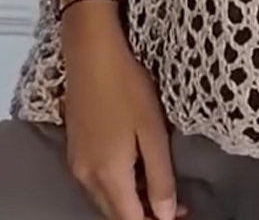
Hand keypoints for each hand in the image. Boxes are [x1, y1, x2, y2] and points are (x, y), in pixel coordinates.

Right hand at [60, 2, 187, 219]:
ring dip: (132, 201)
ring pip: (105, 200)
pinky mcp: (74, 150)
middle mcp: (86, 178)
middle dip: (146, 215)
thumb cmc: (126, 87)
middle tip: (179, 205)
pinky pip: (97, 183)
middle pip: (116, 213)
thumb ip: (159, 177)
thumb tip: (167, 214)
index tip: (184, 214)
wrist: (91, 54)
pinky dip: (118, 186)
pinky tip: (136, 171)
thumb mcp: (152, 131)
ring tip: (161, 189)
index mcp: (107, 176)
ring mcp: (76, 164)